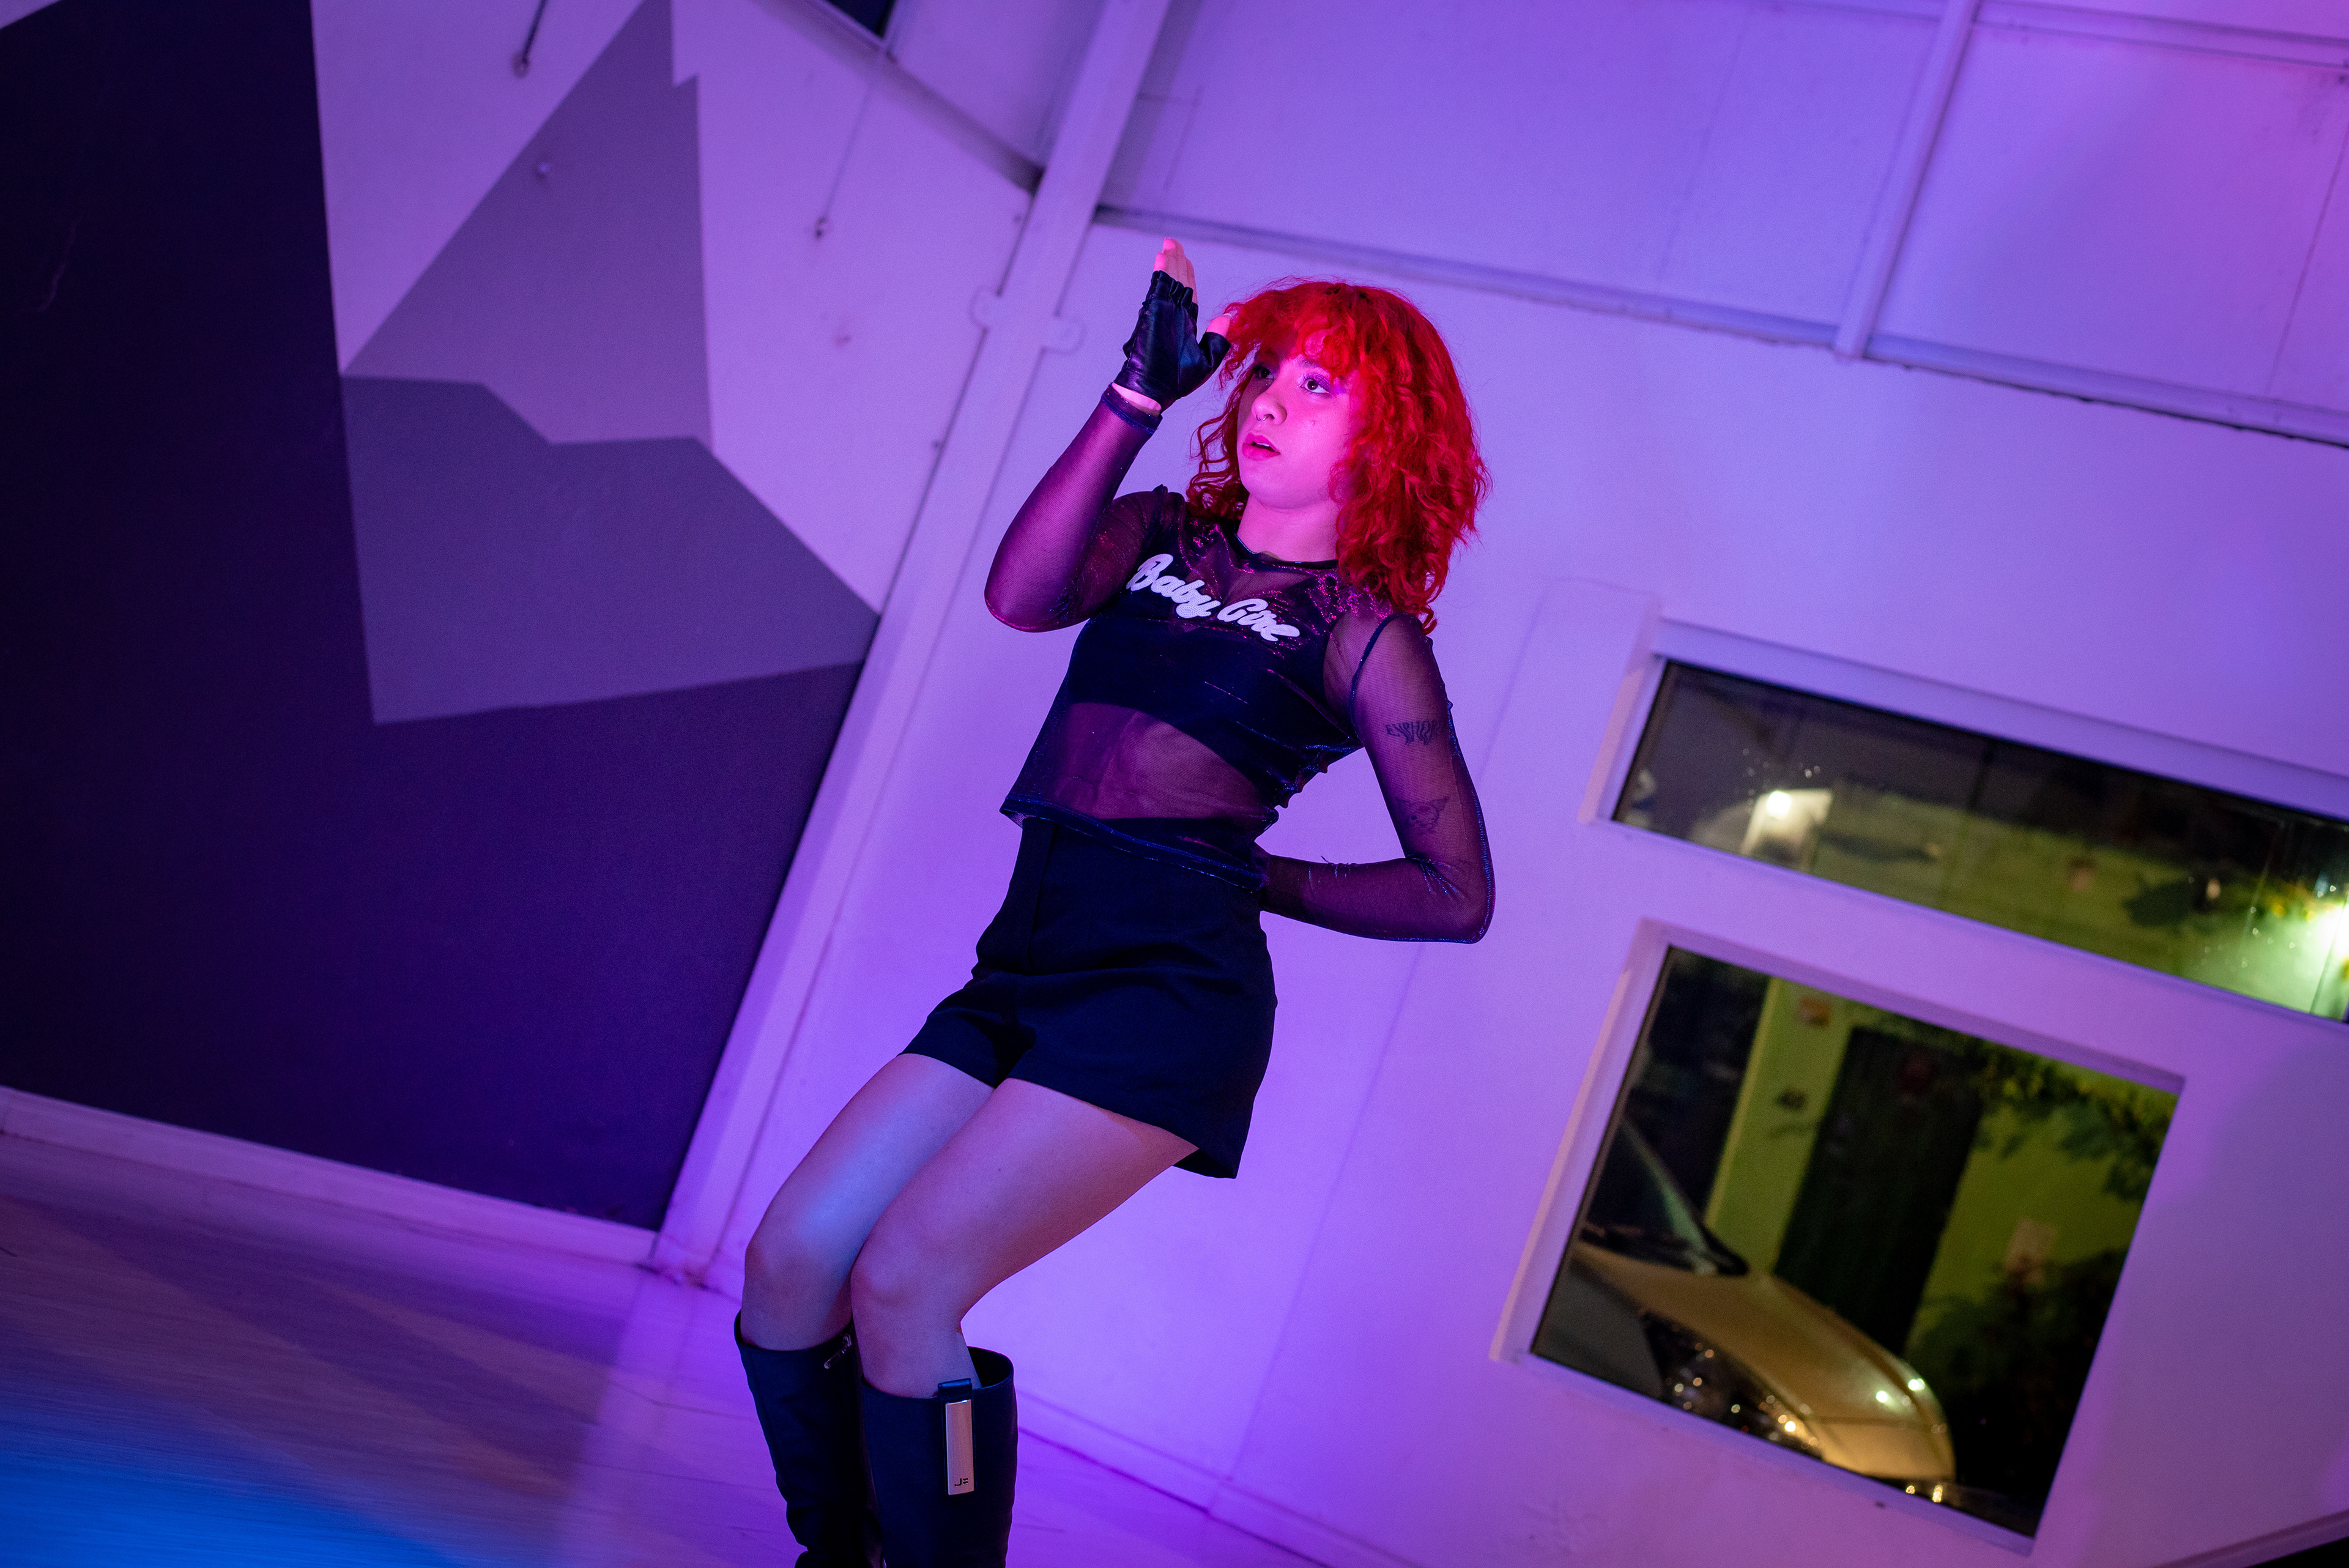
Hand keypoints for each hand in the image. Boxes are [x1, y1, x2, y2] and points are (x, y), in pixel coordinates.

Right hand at [1110, 239, 1232, 412]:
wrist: (1153, 392)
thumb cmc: (1177, 382)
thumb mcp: (1207, 360)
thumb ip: (1217, 338)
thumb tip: (1227, 317)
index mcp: (1185, 324)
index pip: (1188, 292)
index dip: (1187, 275)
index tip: (1186, 259)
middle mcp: (1173, 314)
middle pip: (1178, 281)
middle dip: (1177, 261)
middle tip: (1173, 243)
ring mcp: (1162, 312)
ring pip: (1168, 280)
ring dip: (1169, 261)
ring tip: (1169, 244)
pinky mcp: (1153, 313)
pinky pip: (1159, 288)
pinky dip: (1162, 272)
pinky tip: (1163, 257)